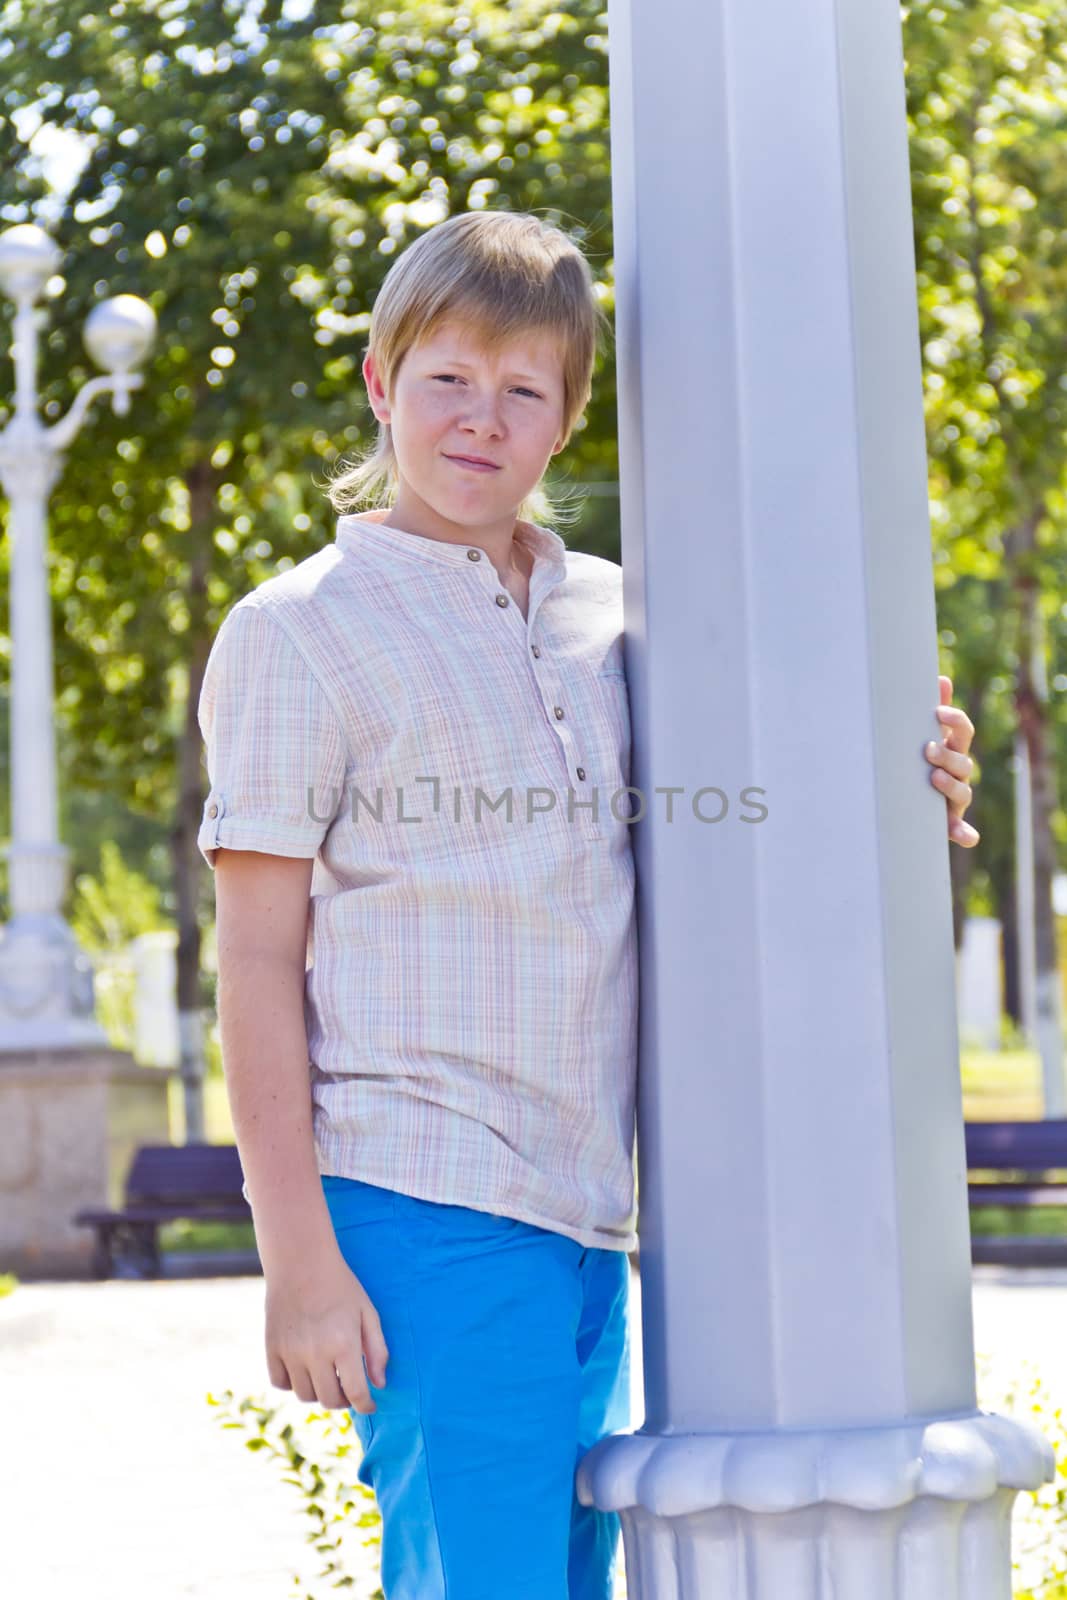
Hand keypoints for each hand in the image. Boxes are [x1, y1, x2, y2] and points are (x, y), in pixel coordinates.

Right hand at [264, 1247, 388, 1413]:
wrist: (301, 1262)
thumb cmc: (341, 1286)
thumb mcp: (367, 1312)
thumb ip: (377, 1350)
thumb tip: (379, 1384)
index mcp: (344, 1344)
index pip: (355, 1393)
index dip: (365, 1405)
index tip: (369, 1407)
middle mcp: (316, 1353)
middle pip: (329, 1400)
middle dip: (343, 1400)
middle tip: (348, 1388)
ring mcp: (290, 1352)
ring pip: (305, 1395)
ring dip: (319, 1392)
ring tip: (327, 1375)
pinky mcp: (272, 1348)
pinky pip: (281, 1383)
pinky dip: (293, 1383)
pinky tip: (304, 1368)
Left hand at [925, 674, 978, 847]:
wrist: (910, 802)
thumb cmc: (917, 762)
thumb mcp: (922, 735)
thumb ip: (931, 709)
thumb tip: (941, 677)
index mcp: (953, 749)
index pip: (962, 731)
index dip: (955, 720)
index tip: (939, 712)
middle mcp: (959, 773)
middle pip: (963, 761)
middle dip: (947, 755)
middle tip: (927, 750)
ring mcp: (956, 799)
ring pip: (963, 792)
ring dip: (951, 785)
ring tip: (933, 777)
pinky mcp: (950, 823)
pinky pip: (962, 830)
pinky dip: (965, 833)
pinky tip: (965, 836)